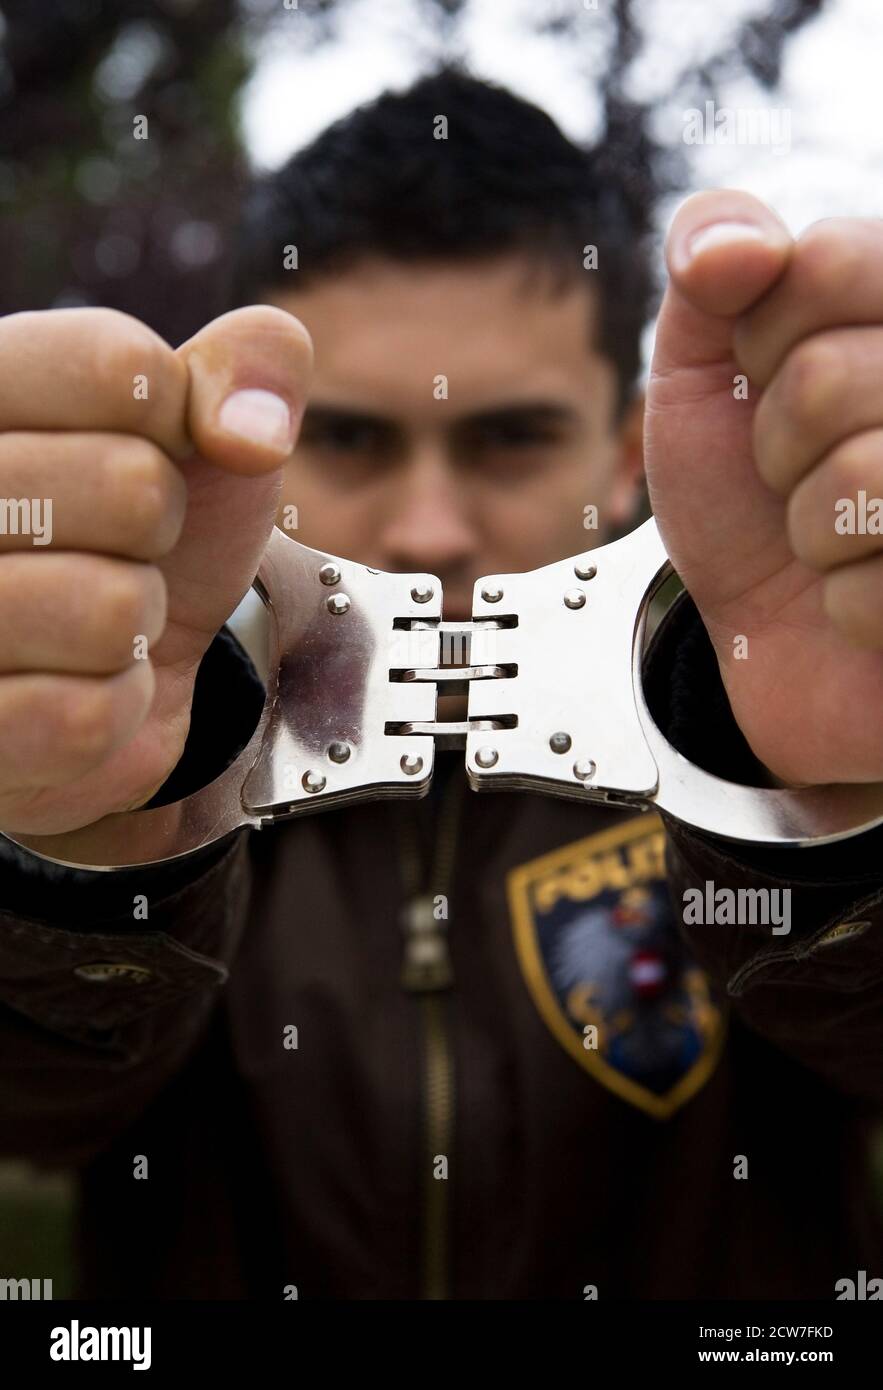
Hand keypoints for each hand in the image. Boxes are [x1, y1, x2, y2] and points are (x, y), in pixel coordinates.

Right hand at [0, 305, 311, 834]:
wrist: (117, 661)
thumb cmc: (147, 532)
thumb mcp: (207, 427)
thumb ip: (252, 363)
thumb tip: (254, 431)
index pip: (118, 365)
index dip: (174, 421)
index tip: (147, 448)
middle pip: (129, 487)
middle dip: (159, 531)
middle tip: (118, 546)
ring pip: (110, 608)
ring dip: (137, 625)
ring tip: (93, 619)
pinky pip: (85, 716)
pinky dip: (113, 708)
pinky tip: (74, 684)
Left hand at [645, 190, 882, 785]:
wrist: (770, 632)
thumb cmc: (745, 500)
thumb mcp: (701, 372)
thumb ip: (709, 269)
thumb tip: (736, 246)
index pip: (831, 257)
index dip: (762, 337)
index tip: (766, 380)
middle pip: (830, 377)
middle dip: (778, 443)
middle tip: (797, 474)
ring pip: (863, 478)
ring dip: (812, 527)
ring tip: (833, 535)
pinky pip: (875, 587)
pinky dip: (848, 606)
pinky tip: (864, 599)